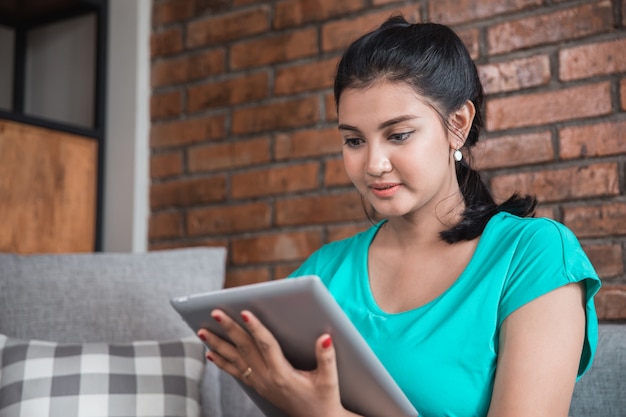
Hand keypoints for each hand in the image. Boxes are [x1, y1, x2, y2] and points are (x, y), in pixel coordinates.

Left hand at [197, 309, 360, 416]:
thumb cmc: (324, 399)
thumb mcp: (329, 380)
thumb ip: (327, 357)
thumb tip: (324, 337)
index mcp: (283, 375)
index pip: (266, 346)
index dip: (256, 328)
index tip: (245, 313)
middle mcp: (267, 378)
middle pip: (245, 349)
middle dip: (229, 329)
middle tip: (215, 313)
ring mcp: (259, 383)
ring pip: (234, 360)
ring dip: (217, 345)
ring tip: (202, 331)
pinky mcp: (258, 386)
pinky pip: (235, 373)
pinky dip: (221, 362)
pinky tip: (210, 353)